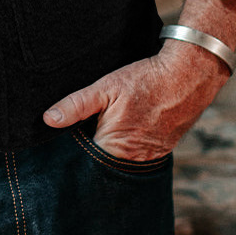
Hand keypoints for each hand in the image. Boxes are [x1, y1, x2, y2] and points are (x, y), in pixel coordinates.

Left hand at [41, 39, 231, 160]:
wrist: (187, 76)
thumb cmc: (144, 80)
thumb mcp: (105, 87)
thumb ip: (76, 105)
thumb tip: (49, 119)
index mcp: (115, 147)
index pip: (85, 157)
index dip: (73, 145)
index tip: (66, 131)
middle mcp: (133, 159)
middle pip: (102, 159)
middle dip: (91, 145)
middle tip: (86, 122)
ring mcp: (150, 156)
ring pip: (119, 156)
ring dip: (109, 143)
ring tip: (106, 121)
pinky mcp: (161, 150)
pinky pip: (136, 152)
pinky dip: (127, 141)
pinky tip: (125, 123)